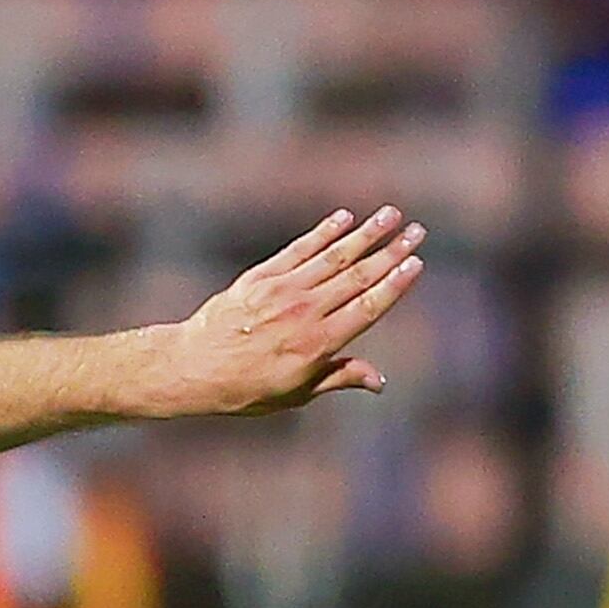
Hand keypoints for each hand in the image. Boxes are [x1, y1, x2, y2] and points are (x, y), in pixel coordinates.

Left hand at [149, 206, 426, 417]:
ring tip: (391, 214)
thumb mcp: (295, 393)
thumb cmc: (244, 389)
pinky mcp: (260, 278)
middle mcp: (303, 313)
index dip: (394, 284)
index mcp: (318, 345)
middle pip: (357, 276)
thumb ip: (339, 377)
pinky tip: (344, 218)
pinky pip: (297, 250)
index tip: (416, 263)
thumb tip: (381, 380)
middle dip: (391, 252)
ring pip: (332, 257)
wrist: (190, 369)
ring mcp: (281, 292)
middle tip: (418, 230)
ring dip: (365, 233)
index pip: (367, 308)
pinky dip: (322, 233)